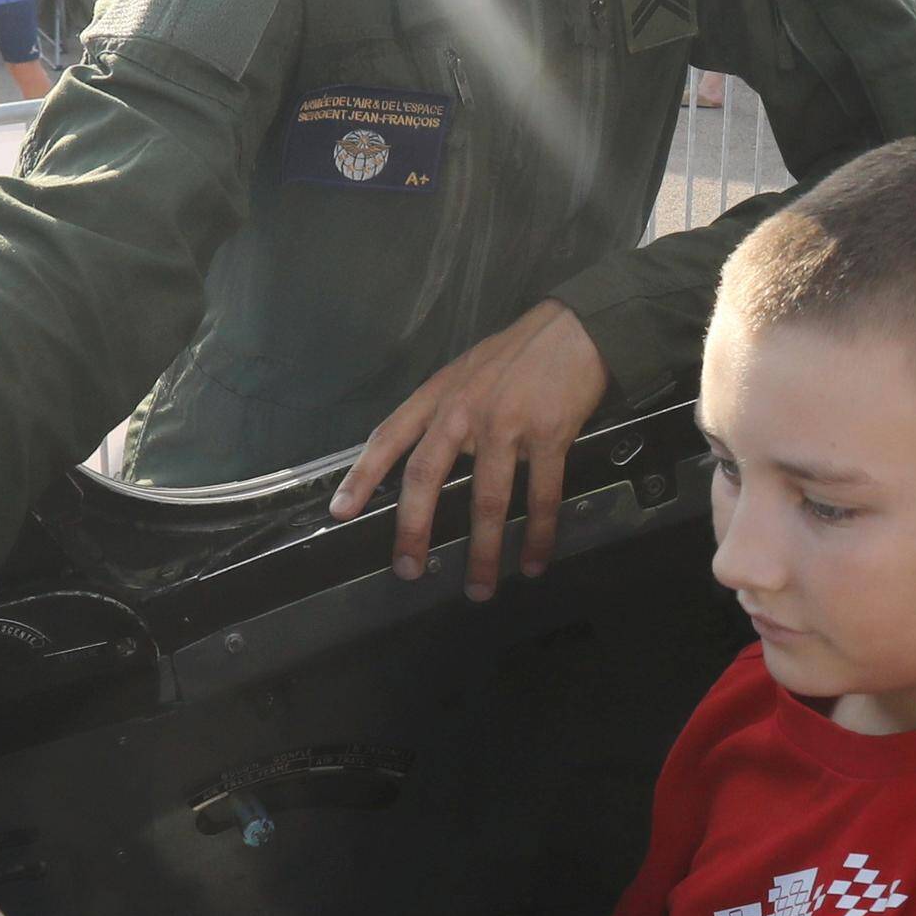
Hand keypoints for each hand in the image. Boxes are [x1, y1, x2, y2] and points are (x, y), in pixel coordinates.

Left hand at [333, 299, 610, 598]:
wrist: (575, 329)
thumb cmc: (518, 353)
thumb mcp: (466, 372)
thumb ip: (444, 411)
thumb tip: (428, 462)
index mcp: (439, 395)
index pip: (389, 437)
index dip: (362, 476)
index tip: (340, 512)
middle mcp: (464, 410)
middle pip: (426, 477)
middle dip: (413, 529)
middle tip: (407, 569)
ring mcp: (506, 423)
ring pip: (486, 499)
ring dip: (484, 551)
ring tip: (480, 587)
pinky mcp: (549, 434)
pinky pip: (540, 496)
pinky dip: (538, 534)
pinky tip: (534, 560)